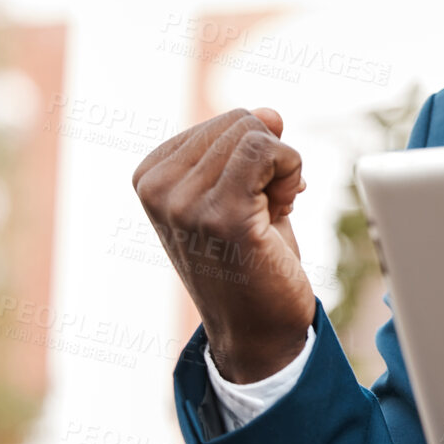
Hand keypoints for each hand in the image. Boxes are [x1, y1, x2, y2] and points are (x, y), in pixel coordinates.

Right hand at [132, 107, 314, 382]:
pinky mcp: (220, 214)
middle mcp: (158, 188)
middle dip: (271, 159)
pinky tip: (283, 209)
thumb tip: (269, 112)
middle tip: (265, 210)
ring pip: (257, 132)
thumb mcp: (244, 191)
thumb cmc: (253, 261)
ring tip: (269, 216)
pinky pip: (266, 149)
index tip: (250, 201)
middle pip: (242, 120)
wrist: (259, 331)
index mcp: (152, 176)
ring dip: (283, 170)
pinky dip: (291, 170)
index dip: (256, 155)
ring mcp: (184, 203)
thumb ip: (247, 146)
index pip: (227, 120)